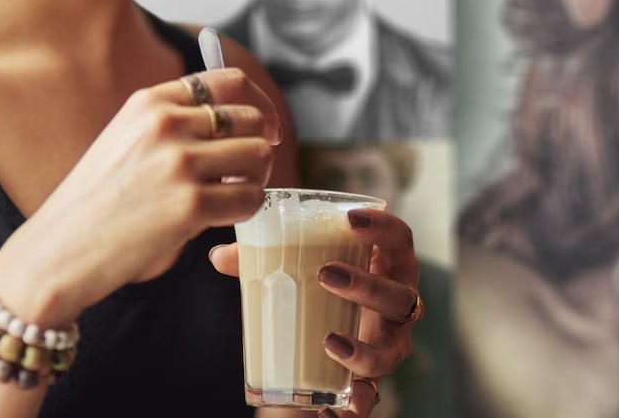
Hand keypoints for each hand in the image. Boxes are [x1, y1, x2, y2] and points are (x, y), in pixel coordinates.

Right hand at [0, 68, 282, 325]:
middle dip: (257, 146)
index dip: (258, 104)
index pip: (230, 82)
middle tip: (244, 173)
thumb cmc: (93, 202)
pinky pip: (251, 199)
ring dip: (255, 179)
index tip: (264, 127)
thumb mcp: (124, 138)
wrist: (58, 250)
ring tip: (231, 195)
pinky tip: (222, 218)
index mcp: (149, 102)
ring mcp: (179, 163)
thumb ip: (171, 122)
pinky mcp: (190, 205)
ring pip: (259, 155)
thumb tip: (233, 118)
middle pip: (250, 120)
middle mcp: (166, 124)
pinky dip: (246, 210)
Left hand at [210, 208, 419, 417]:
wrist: (325, 338)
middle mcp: (397, 304)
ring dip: (364, 349)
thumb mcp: (294, 270)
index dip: (382, 226)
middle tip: (325, 275)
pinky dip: (357, 402)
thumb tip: (218, 256)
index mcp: (385, 265)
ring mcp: (389, 343)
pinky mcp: (373, 378)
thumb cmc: (319, 289)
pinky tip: (339, 405)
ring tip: (329, 343)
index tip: (349, 220)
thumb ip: (260, 260)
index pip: (399, 238)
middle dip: (366, 285)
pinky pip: (372, 395)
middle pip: (400, 295)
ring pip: (393, 348)